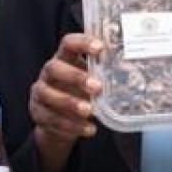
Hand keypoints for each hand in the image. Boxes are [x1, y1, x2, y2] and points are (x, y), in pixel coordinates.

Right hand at [29, 33, 101, 171]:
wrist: (59, 120)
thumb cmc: (79, 93)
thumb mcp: (91, 81)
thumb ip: (105, 76)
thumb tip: (134, 73)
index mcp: (64, 59)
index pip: (68, 43)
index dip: (82, 42)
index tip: (99, 47)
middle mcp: (48, 73)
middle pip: (54, 68)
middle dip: (75, 77)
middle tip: (97, 87)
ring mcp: (40, 93)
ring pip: (48, 95)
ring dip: (70, 103)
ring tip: (89, 111)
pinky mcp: (38, 113)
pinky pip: (51, 119)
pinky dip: (72, 125)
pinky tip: (89, 129)